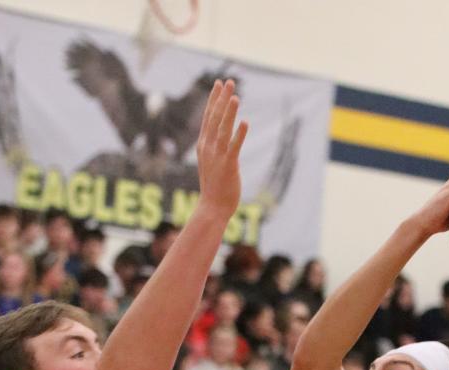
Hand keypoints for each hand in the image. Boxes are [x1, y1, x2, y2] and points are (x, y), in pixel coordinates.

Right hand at [196, 79, 247, 218]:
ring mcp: (217, 156)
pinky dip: (239, 134)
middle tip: (229, 82)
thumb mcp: (210, 163)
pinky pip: (234, 147)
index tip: (219, 84)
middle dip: (222, 99)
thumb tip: (218, 137)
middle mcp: (208, 148)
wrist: (212, 208)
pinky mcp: (228, 166)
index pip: (208, 117)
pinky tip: (244, 122)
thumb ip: (214, 148)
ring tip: (235, 96)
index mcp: (203, 145)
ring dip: (229, 112)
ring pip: (223, 129)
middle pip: (215, 118)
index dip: (214, 100)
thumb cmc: (214, 187)